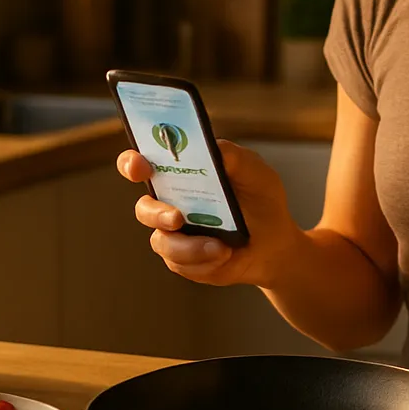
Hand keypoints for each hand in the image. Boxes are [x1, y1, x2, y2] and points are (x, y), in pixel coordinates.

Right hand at [117, 140, 301, 289]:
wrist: (275, 244)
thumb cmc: (261, 200)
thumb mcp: (255, 173)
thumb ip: (234, 157)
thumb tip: (212, 147)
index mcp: (180, 174)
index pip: (142, 164)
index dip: (132, 163)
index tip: (139, 165)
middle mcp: (170, 203)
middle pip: (144, 207)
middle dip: (156, 213)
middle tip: (178, 217)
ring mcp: (174, 234)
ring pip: (163, 241)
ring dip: (190, 246)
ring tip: (221, 247)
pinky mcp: (182, 260)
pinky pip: (181, 262)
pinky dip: (204, 259)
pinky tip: (224, 255)